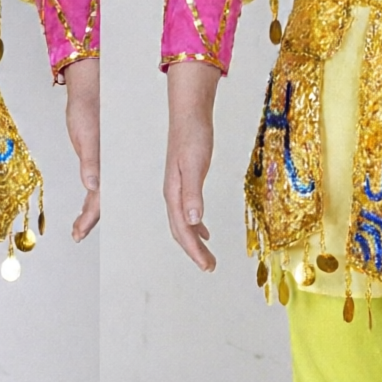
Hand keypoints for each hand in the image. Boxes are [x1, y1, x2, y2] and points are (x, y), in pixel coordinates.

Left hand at [63, 57, 99, 237]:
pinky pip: (96, 180)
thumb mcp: (85, 135)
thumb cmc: (87, 109)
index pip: (99, 197)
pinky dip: (91, 194)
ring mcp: (103, 161)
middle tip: (77, 234)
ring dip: (90, 209)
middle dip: (89, 219)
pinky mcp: (97, 155)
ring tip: (79, 225)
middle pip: (101, 199)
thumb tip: (92, 186)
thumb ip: (91, 161)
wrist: (88, 89)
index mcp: (107, 162)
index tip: (79, 232)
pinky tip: (87, 199)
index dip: (90, 217)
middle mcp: (107, 164)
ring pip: (99, 192)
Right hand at [164, 59, 220, 270]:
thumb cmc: (192, 137)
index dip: (194, 250)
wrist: (189, 115)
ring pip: (183, 222)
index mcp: (173, 193)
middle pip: (180, 230)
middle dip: (194, 251)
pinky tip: (204, 230)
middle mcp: (172, 193)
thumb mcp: (195, 165)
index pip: (182, 229)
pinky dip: (195, 225)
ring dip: (194, 240)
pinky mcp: (184, 182)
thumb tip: (193, 220)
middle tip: (209, 266)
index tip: (206, 265)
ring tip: (207, 256)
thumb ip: (193, 193)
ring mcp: (177, 188)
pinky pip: (187, 211)